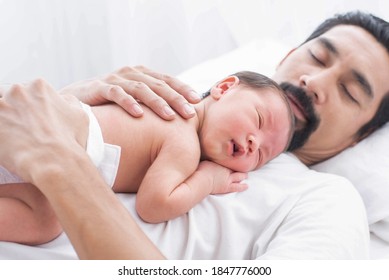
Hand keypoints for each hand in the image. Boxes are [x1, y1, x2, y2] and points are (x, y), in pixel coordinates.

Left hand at [0, 79, 88, 181]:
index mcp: (39, 86)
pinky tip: (6, 142)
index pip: (25, 90)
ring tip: (12, 136)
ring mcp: (1, 106)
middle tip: (20, 128)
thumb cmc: (69, 141)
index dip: (27, 106)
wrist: (54, 161)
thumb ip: (69, 102)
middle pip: (6, 95)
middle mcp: (18, 91)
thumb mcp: (80, 116)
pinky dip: (0, 134)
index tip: (29, 119)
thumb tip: (64, 100)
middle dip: (11, 110)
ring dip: (3, 121)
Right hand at [60, 65, 200, 119]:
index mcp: (142, 74)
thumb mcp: (134, 99)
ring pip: (141, 88)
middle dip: (176, 98)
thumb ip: (152, 101)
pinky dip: (129, 103)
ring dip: (157, 102)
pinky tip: (139, 114)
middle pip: (158, 84)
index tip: (197, 102)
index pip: (167, 80)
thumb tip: (179, 114)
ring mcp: (115, 79)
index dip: (182, 89)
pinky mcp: (99, 87)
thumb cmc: (111, 103)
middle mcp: (131, 73)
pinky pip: (117, 94)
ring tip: (170, 117)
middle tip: (189, 113)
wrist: (76, 99)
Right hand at [197, 161, 247, 193]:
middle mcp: (226, 170)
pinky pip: (237, 187)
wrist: (202, 181)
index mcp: (221, 163)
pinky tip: (246, 186)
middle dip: (240, 167)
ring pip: (239, 177)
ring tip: (246, 176)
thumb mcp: (204, 160)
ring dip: (243, 176)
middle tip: (244, 166)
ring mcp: (228, 179)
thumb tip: (208, 154)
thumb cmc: (201, 170)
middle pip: (235, 168)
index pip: (230, 161)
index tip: (237, 158)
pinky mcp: (227, 188)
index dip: (234, 160)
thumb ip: (209, 159)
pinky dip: (242, 186)